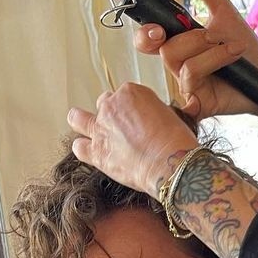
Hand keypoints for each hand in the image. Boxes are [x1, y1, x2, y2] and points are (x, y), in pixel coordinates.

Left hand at [68, 84, 196, 197]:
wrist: (172, 164)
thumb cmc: (178, 142)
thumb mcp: (175, 116)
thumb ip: (162, 112)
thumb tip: (169, 114)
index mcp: (131, 92)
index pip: (126, 95)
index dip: (134, 109)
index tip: (142, 120)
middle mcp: (111, 106)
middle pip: (104, 103)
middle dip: (113, 114)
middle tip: (123, 129)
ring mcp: (101, 128)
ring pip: (78, 118)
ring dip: (82, 122)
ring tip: (88, 129)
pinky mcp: (96, 152)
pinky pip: (79, 147)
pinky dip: (83, 148)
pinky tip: (89, 151)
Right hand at [133, 0, 257, 120]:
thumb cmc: (245, 50)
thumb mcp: (225, 12)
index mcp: (179, 43)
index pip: (149, 38)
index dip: (145, 33)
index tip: (157, 28)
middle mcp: (179, 64)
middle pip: (164, 49)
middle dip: (187, 39)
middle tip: (209, 36)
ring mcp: (187, 85)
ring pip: (181, 63)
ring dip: (210, 51)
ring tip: (232, 49)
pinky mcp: (197, 102)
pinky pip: (192, 80)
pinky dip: (212, 64)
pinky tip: (229, 65)